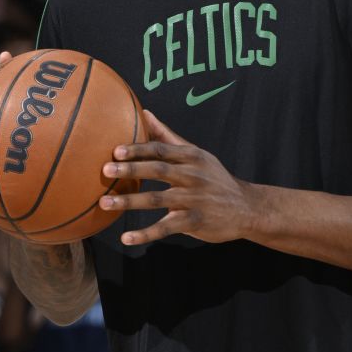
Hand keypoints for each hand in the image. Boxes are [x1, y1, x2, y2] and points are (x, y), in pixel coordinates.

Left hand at [99, 110, 256, 245]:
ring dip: (129, 201)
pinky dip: (145, 234)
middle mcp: (192, 176)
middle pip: (158, 170)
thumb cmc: (214, 178)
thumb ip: (168, 136)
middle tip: (106, 170)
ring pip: (157, 200)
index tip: (116, 150)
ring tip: (105, 203)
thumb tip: (145, 113)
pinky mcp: (194, 222)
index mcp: (191, 157)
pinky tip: (125, 238)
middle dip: (131, 170)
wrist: (246, 207)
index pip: (161, 150)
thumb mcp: (196, 154)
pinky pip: (165, 228)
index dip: (138, 149)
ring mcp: (193, 200)